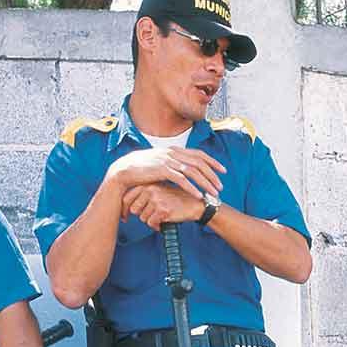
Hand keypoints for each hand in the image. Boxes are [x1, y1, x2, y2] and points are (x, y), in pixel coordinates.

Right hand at [103, 145, 224, 200]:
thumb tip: (183, 171)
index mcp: (173, 150)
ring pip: (192, 171)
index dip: (212, 162)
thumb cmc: (141, 170)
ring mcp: (167, 161)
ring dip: (205, 183)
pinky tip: (199, 195)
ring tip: (214, 193)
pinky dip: (191, 188)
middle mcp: (172, 153)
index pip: (198, 154)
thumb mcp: (159, 164)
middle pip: (199, 163)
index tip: (223, 170)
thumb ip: (172, 165)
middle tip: (221, 186)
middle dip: (213, 175)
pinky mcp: (161, 170)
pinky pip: (181, 180)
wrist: (123, 171)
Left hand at [119, 183, 209, 230]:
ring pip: (143, 217)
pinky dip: (156, 225)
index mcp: (147, 184)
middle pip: (134, 209)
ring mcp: (156, 199)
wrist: (193, 204)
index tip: (125, 217)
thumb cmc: (175, 199)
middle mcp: (150, 190)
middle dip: (141, 215)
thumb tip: (126, 207)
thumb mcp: (158, 190)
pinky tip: (163, 221)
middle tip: (151, 215)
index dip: (124, 210)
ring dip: (150, 221)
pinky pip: (151, 223)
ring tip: (160, 217)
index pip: (126, 198)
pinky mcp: (163, 210)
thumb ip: (143, 194)